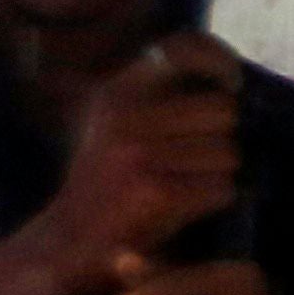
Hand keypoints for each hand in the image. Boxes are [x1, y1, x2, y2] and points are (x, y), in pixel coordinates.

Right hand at [44, 34, 247, 280]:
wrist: (63, 245)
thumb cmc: (104, 185)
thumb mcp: (116, 125)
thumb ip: (157, 97)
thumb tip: (226, 84)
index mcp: (116, 92)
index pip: (180, 49)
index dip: (217, 60)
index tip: (230, 82)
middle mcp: (125, 116)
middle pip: (222, 110)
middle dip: (221, 137)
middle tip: (198, 158)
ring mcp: (138, 154)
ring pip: (227, 153)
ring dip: (219, 174)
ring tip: (187, 186)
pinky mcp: (155, 191)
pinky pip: (221, 188)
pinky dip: (215, 201)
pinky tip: (188, 208)